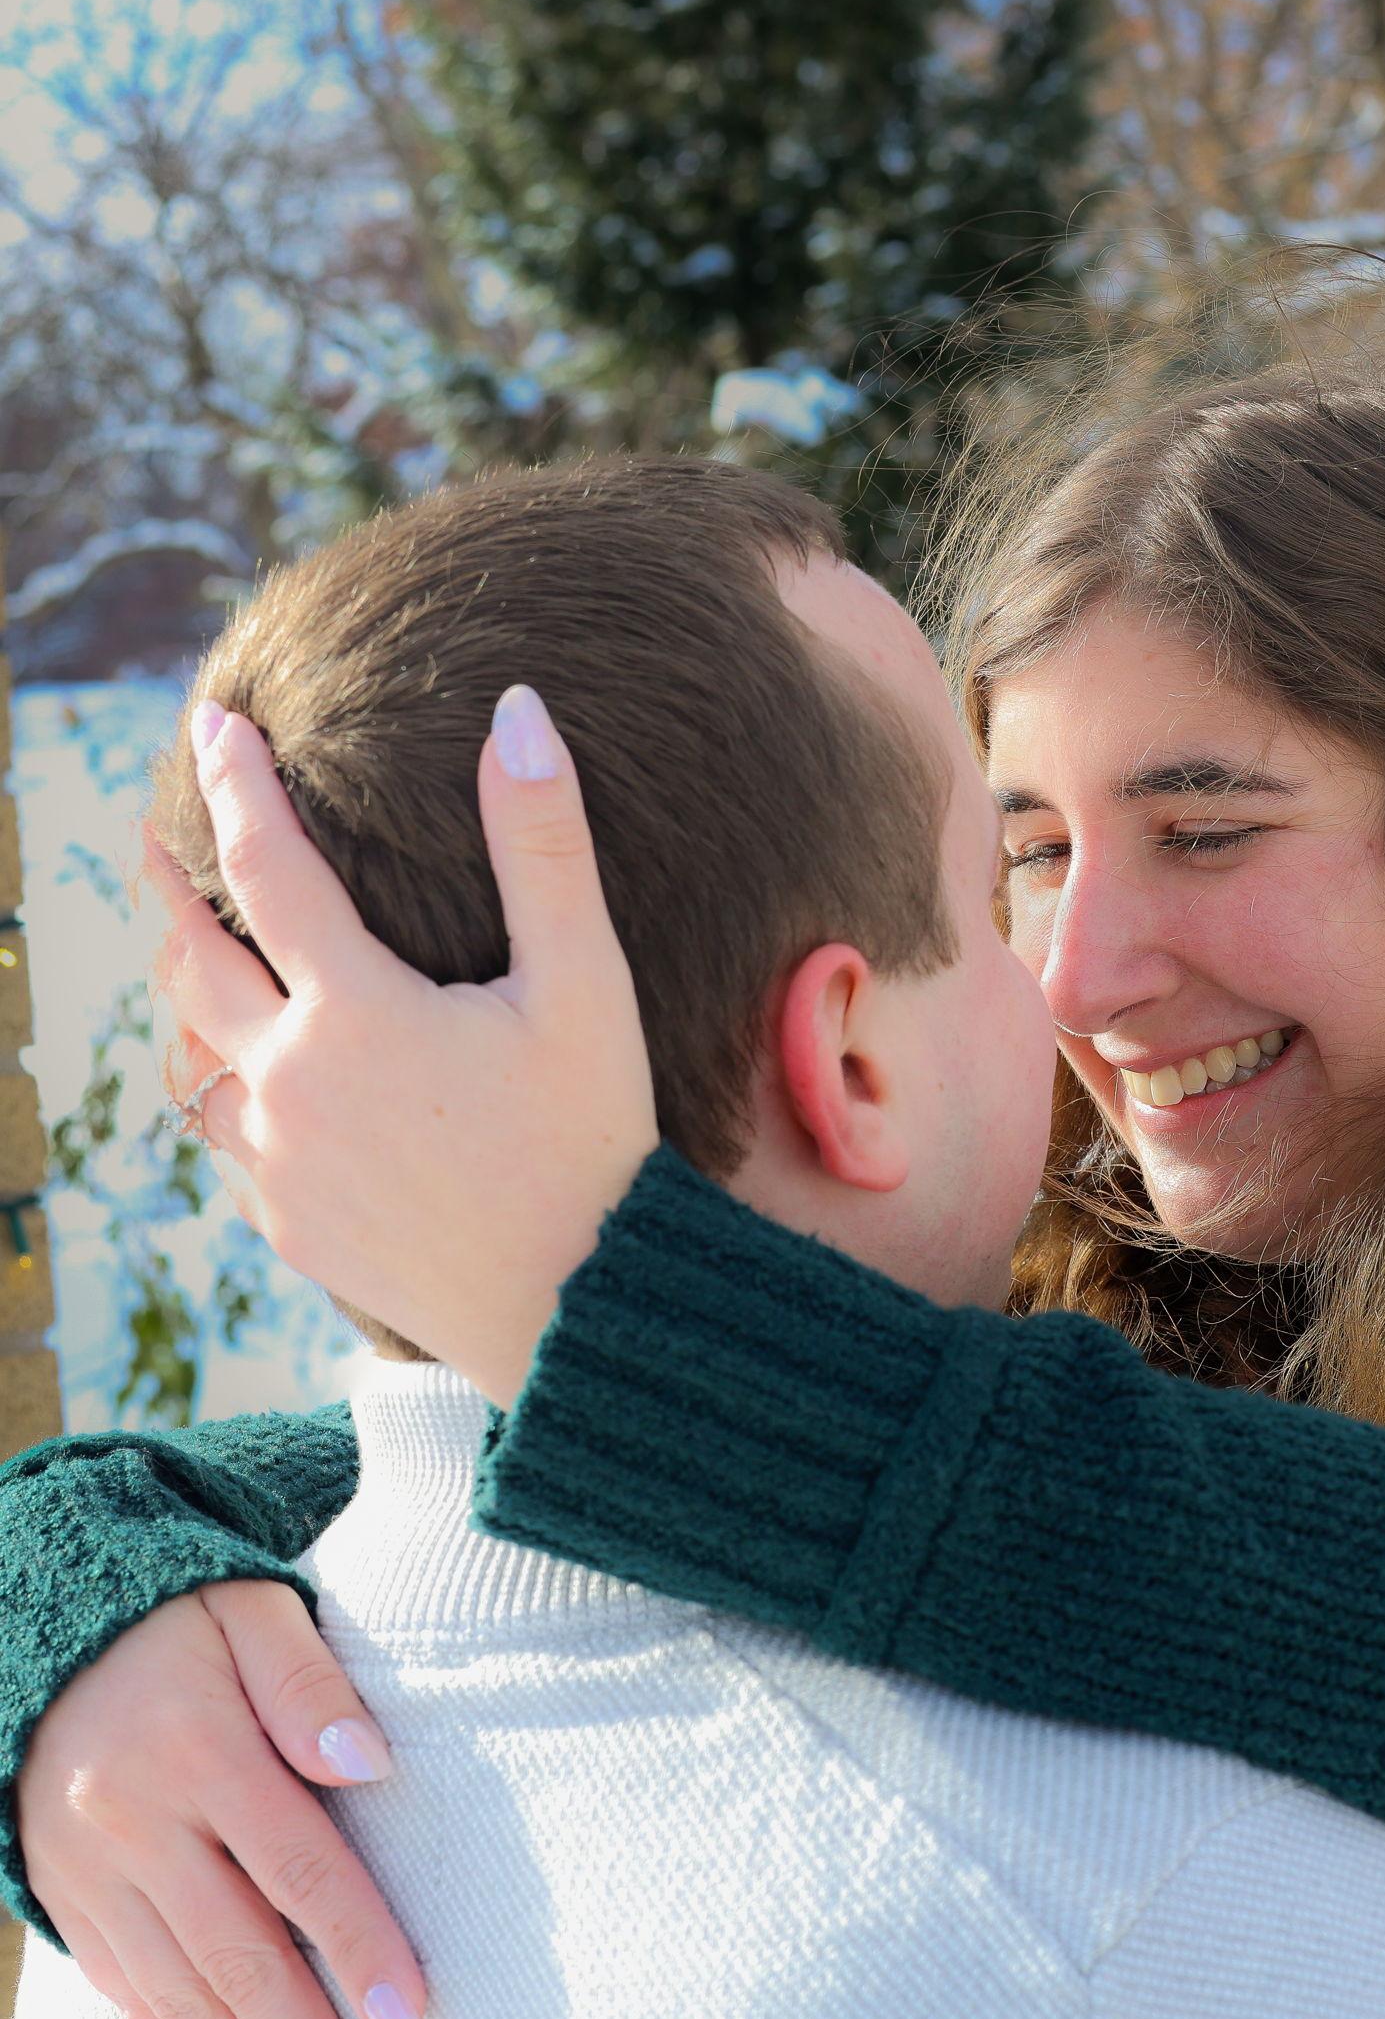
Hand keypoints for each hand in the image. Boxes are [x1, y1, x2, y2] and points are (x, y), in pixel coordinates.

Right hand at [18, 1581, 424, 2018]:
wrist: (51, 1634)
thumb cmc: (180, 1619)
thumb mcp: (255, 1612)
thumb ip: (310, 1684)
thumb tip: (368, 1762)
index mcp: (196, 1751)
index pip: (297, 1867)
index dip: (357, 1944)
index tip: (409, 2005)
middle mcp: (135, 1825)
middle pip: (235, 1952)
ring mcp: (90, 1873)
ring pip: (175, 1989)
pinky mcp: (66, 1900)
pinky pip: (122, 1989)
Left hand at [146, 686, 658, 1407]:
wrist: (582, 1305)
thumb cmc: (594, 1139)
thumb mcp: (586, 985)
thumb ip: (545, 845)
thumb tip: (518, 712)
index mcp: (355, 1011)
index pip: (270, 868)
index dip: (239, 786)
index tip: (217, 725)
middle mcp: (291, 1084)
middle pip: (192, 966)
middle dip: (172, 891)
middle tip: (156, 842)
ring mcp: (281, 1165)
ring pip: (197, 1063)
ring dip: (191, 1005)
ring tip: (202, 973)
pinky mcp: (292, 1229)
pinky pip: (233, 1143)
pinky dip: (234, 1094)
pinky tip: (263, 1093)